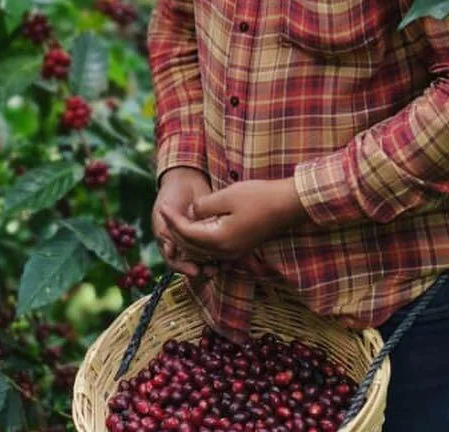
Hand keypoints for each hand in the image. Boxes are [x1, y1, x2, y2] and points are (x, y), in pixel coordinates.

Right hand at [152, 167, 219, 285]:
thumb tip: (170, 253)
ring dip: (212, 265)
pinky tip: (228, 258)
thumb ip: (164, 232)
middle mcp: (184, 245)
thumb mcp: (163, 214)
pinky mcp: (211, 234)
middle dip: (201, 270)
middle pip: (192, 265)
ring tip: (220, 267)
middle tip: (210, 271)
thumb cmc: (170, 196)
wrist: (186, 180)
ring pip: (204, 260)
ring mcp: (198, 240)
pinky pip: (216, 249)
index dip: (185, 268)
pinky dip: (221, 255)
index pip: (176, 263)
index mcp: (169, 243)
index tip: (194, 270)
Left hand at [157, 178, 302, 264]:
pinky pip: (213, 249)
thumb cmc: (258, 197)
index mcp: (219, 240)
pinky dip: (200, 240)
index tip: (162, 206)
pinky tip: (196, 227)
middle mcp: (225, 252)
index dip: (172, 220)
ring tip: (176, 220)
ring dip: (186, 237)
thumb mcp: (226, 196)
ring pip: (201, 250)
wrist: (287, 205)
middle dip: (175, 231)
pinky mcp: (239, 248)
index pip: (186, 234)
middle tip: (165, 213)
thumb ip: (203, 207)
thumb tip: (191, 213)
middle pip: (191, 246)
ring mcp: (233, 253)